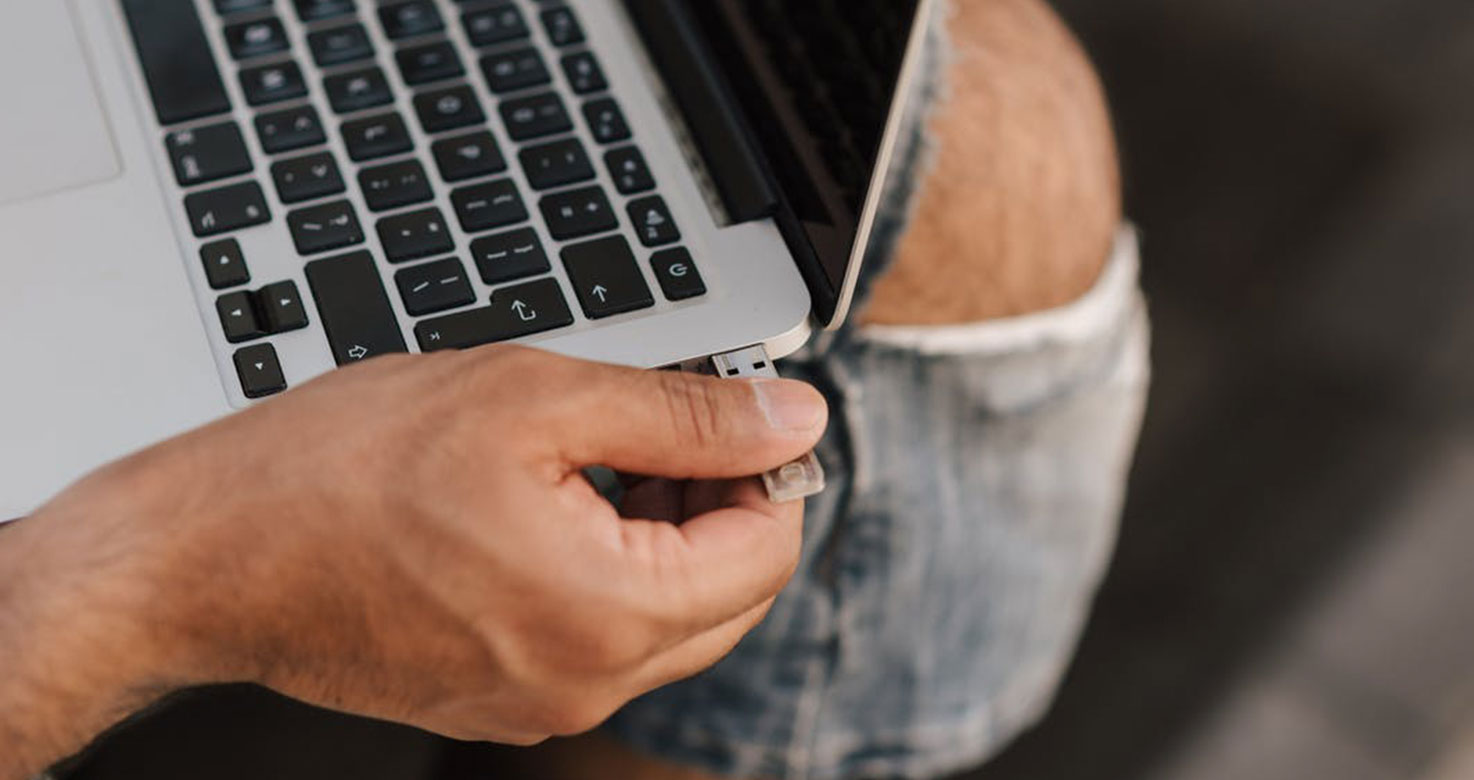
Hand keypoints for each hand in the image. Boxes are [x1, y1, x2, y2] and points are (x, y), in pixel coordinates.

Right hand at [0, 346, 826, 777]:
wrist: (206, 553)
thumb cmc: (339, 470)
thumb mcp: (535, 398)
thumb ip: (685, 414)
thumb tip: (790, 418)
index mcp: (608, 612)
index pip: (768, 550)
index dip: (766, 466)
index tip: (736, 413)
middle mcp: (585, 682)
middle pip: (729, 594)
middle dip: (719, 503)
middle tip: (666, 423)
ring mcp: (540, 703)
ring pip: (668, 619)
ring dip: (664, 536)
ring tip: (599, 454)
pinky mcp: (501, 702)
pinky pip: (600, 641)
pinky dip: (608, 573)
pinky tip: (556, 505)